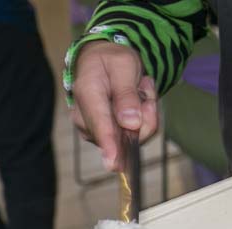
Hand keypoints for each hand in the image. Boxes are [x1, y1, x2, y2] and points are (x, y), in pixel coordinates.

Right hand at [70, 40, 158, 171]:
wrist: (100, 64)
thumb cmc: (110, 62)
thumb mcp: (123, 66)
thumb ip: (127, 94)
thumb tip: (131, 124)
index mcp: (88, 95)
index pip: (100, 124)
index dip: (109, 145)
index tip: (114, 164)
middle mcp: (86, 119)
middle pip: (121, 135)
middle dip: (145, 113)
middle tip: (144, 85)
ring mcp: (95, 132)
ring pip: (132, 137)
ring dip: (145, 113)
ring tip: (139, 88)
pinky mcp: (107, 138)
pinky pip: (136, 136)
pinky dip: (144, 119)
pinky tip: (137, 101)